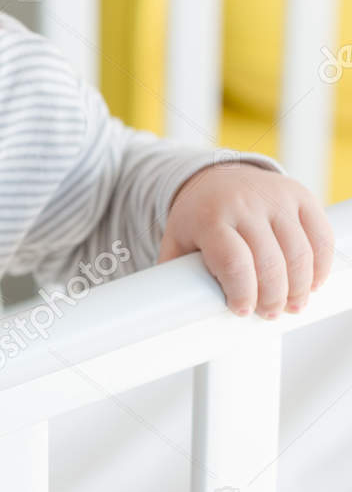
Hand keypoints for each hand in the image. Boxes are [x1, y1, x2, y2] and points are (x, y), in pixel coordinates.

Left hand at [159, 163, 334, 318]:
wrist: (216, 178)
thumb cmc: (198, 217)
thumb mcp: (177, 241)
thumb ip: (175, 273)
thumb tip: (172, 312)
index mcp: (209, 218)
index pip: (233, 263)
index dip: (243, 293)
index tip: (243, 310)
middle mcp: (243, 205)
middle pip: (270, 263)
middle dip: (273, 298)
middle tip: (269, 313)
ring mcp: (275, 198)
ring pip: (299, 253)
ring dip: (299, 287)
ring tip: (292, 304)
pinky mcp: (300, 196)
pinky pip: (321, 236)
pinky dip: (321, 265)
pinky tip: (312, 283)